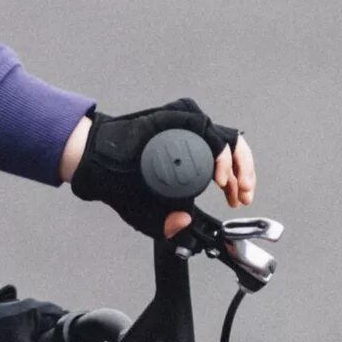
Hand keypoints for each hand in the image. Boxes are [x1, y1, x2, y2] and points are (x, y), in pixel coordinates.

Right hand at [63, 101, 254, 236]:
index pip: (225, 163)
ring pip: (227, 138)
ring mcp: (186, 125)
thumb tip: (184, 224)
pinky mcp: (179, 117)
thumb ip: (168, 224)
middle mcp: (190, 137)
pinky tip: (219, 178)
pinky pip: (210, 131)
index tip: (238, 199)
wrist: (98, 164)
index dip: (237, 182)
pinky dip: (220, 154)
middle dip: (244, 174)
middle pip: (233, 148)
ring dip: (237, 164)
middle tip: (243, 194)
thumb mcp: (151, 211)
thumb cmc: (120, 182)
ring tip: (233, 187)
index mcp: (188, 154)